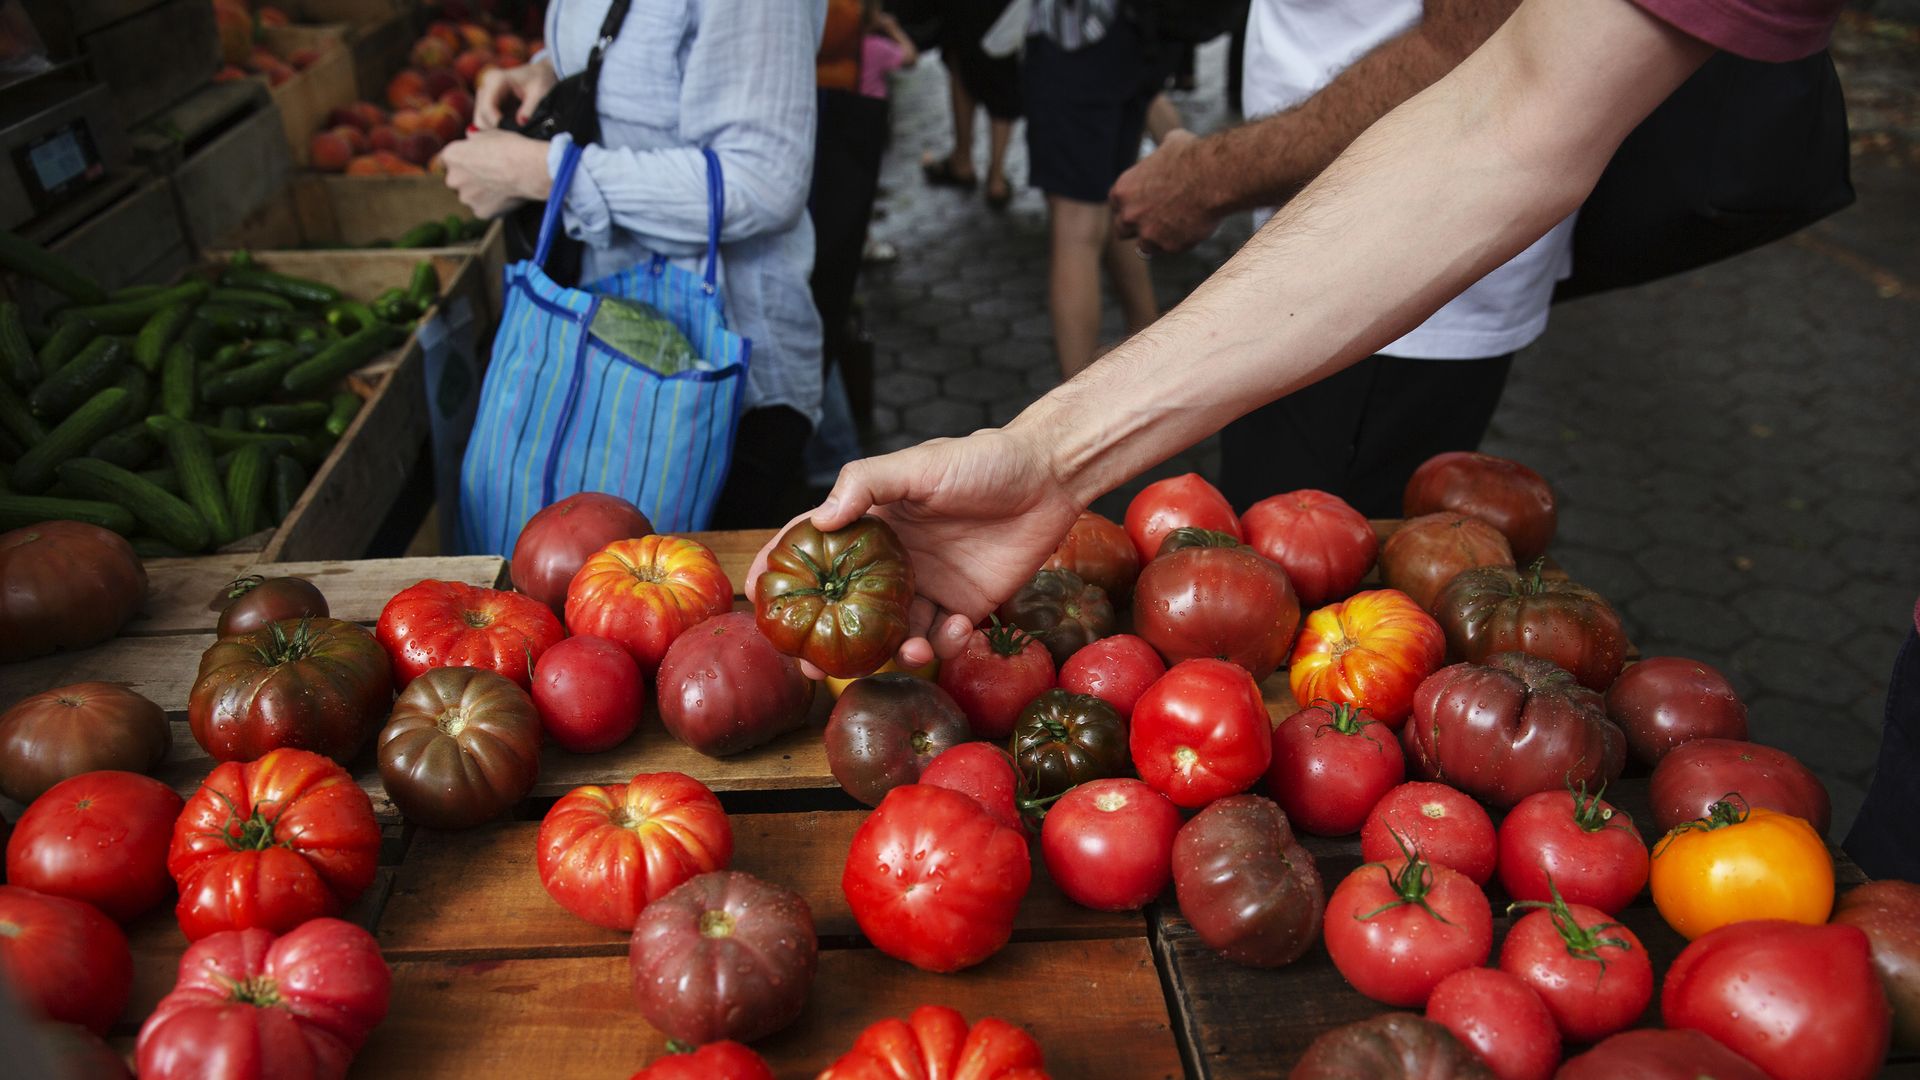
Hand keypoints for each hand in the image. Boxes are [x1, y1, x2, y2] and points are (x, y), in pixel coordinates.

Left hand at [441, 130, 552, 217]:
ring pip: (471, 196)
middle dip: (470, 178)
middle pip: (458, 180)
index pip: (449, 159)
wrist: (526, 168)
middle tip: (490, 174)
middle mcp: (453, 179)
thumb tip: (473, 140)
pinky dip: (492, 204)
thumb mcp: (488, 134)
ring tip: (501, 186)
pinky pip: (484, 208)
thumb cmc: (510, 147)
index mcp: (452, 156)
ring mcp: (467, 198)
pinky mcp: (481, 212)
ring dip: (480, 193)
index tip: (475, 160)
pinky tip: (505, 196)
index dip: (464, 159)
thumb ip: (475, 140)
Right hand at [473, 58, 557, 130]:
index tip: (511, 134)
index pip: (487, 107)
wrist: (539, 74)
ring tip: (513, 135)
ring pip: (481, 120)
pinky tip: (510, 132)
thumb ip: (530, 108)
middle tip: (513, 138)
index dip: (496, 123)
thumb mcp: (539, 93)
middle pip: (480, 116)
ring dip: (495, 130)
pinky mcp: (488, 103)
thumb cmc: (541, 81)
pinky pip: (486, 121)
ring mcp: (485, 95)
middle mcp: (487, 86)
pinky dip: (496, 129)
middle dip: (495, 129)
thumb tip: (521, 123)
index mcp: (497, 80)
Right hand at [746, 429, 1082, 674]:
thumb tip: (819, 520)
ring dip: (894, 652)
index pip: (813, 548)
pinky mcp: (964, 607)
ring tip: (909, 652)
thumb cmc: (981, 461)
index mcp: (872, 523)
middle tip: (813, 667)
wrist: (1047, 479)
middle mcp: (892, 560)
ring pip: (893, 634)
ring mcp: (927, 586)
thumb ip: (866, 485)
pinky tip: (957, 628)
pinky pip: (940, 639)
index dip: (781, 571)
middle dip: (826, 640)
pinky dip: (942, 645)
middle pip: (845, 607)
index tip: (757, 598)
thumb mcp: (918, 466)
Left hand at [1110, 129, 1221, 255]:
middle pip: (1122, 230)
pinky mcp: (1169, 246)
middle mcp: (1130, 215)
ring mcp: (1148, 233)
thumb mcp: (1170, 144)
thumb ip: (1161, 155)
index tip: (1142, 205)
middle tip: (1153, 222)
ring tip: (1174, 229)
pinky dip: (1179, 242)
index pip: (1116, 205)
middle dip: (1136, 227)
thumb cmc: (1193, 155)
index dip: (1129, 206)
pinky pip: (1171, 249)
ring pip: (1144, 246)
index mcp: (1123, 190)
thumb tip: (1169, 146)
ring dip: (1156, 240)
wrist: (1213, 176)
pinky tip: (1192, 229)